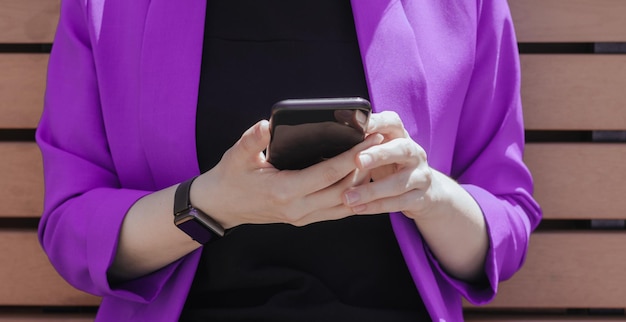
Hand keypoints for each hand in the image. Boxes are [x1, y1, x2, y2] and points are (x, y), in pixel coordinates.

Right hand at [192, 120, 382, 227]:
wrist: (221, 207)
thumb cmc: (230, 177)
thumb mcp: (236, 155)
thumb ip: (252, 140)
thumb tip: (267, 125)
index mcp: (284, 191)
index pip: (328, 173)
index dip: (353, 156)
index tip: (371, 139)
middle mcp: (298, 208)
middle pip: (344, 189)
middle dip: (366, 166)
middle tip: (383, 144)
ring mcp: (303, 217)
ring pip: (345, 203)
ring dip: (364, 182)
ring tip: (378, 158)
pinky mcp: (305, 219)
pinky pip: (337, 210)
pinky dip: (353, 195)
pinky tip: (364, 178)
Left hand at [342, 111, 436, 218]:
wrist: (423, 190)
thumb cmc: (390, 164)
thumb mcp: (378, 150)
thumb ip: (362, 143)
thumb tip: (330, 139)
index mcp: (401, 136)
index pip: (392, 122)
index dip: (377, 122)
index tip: (357, 124)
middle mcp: (414, 153)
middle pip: (401, 149)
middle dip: (379, 154)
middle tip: (357, 160)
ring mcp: (420, 175)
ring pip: (399, 182)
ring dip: (372, 190)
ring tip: (348, 197)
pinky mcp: (420, 197)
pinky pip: (399, 203)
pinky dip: (376, 207)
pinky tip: (358, 208)